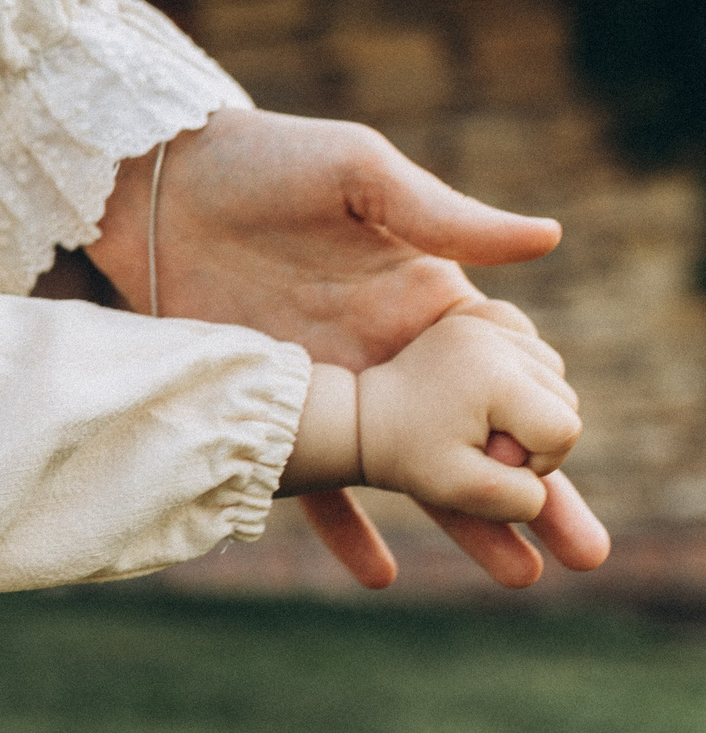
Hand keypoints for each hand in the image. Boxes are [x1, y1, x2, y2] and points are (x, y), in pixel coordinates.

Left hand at [86, 111, 605, 584]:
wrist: (148, 178)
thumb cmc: (258, 156)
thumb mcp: (354, 170)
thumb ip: (440, 214)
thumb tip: (549, 236)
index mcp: (419, 299)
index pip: (502, 374)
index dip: (544, 421)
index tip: (573, 465)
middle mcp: (383, 352)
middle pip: (471, 438)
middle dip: (530, 495)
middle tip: (583, 556)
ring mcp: (323, 383)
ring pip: (406, 469)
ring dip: (459, 522)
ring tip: (516, 576)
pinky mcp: (260, 401)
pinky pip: (304, 472)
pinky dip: (339, 521)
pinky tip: (375, 573)